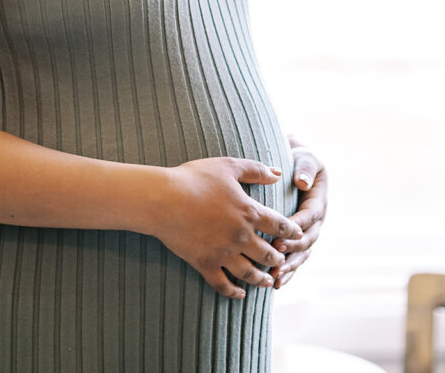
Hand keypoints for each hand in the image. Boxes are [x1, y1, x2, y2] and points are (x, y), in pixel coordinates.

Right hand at [154, 157, 303, 299]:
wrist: (163, 198)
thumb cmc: (194, 178)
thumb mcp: (227, 166)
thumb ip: (255, 169)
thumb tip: (277, 173)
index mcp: (248, 212)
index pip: (280, 226)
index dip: (292, 231)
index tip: (297, 235)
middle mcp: (240, 236)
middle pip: (268, 254)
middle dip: (278, 258)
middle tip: (281, 259)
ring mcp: (223, 253)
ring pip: (250, 274)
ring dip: (262, 279)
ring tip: (268, 281)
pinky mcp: (205, 264)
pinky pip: (223, 285)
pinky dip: (234, 292)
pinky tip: (240, 293)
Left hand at [271, 136, 327, 289]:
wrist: (295, 165)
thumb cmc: (299, 160)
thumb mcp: (306, 159)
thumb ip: (305, 168)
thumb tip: (303, 182)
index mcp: (318, 203)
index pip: (309, 217)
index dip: (296, 228)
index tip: (279, 237)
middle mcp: (315, 222)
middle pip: (306, 241)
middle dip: (291, 251)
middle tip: (274, 257)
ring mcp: (307, 233)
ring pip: (301, 255)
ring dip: (289, 267)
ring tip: (274, 278)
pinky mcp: (297, 240)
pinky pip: (295, 259)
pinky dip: (287, 271)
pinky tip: (276, 283)